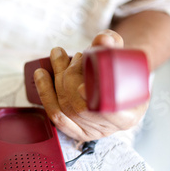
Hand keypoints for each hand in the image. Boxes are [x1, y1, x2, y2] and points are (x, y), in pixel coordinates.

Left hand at [33, 30, 148, 141]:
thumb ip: (114, 47)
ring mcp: (89, 132)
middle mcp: (108, 128)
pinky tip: (41, 75)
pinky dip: (45, 92)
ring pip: (66, 108)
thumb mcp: (125, 60)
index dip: (94, 102)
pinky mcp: (73, 130)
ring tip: (58, 56)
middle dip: (73, 77)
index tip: (82, 87)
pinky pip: (55, 114)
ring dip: (57, 79)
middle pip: (82, 108)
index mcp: (129, 115)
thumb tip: (102, 38)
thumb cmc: (122, 75)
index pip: (110, 114)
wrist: (118, 89)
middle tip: (77, 57)